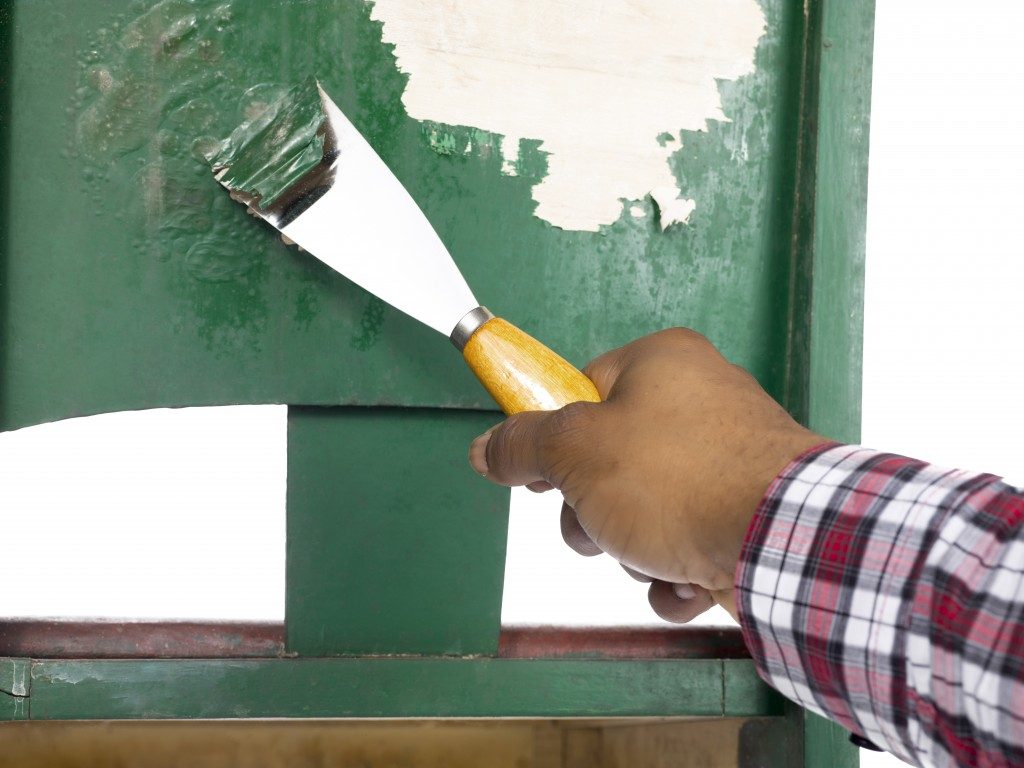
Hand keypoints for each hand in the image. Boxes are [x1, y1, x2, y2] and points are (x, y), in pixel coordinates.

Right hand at [469, 328, 824, 622]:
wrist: (781, 539)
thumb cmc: (681, 477)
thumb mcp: (575, 452)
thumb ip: (523, 445)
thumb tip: (486, 447)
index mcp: (662, 365)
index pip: (583, 391)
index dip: (554, 438)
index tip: (543, 477)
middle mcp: (700, 402)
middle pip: (610, 460)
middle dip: (594, 512)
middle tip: (598, 524)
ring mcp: (728, 461)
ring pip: (645, 510)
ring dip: (632, 549)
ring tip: (653, 555)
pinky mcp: (748, 513)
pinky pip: (687, 542)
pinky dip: (675, 572)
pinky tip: (686, 579)